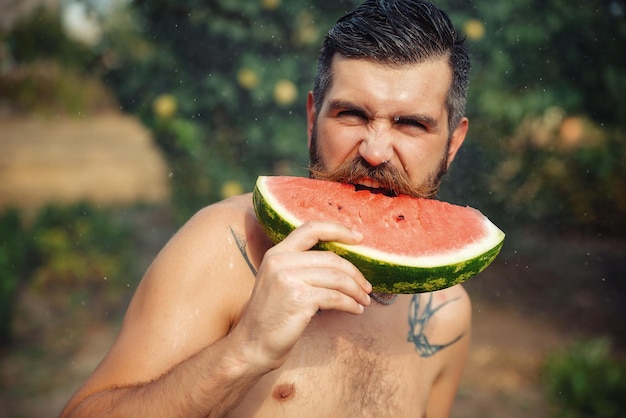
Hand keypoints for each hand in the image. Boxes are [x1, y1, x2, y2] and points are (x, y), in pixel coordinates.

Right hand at [233, 221, 371, 368]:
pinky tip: (355, 310)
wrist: (252, 346)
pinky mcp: (299, 299)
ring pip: (337, 278)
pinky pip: (336, 297)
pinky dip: (350, 304)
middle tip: (366, 287)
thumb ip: (300, 266)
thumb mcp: (278, 282)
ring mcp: (289, 279)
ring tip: (364, 300)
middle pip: (331, 258)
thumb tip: (340, 264)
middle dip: (355, 273)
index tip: (358, 238)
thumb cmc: (270, 317)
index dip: (338, 230)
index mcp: (276, 253)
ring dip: (356, 290)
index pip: (311, 229)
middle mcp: (281, 261)